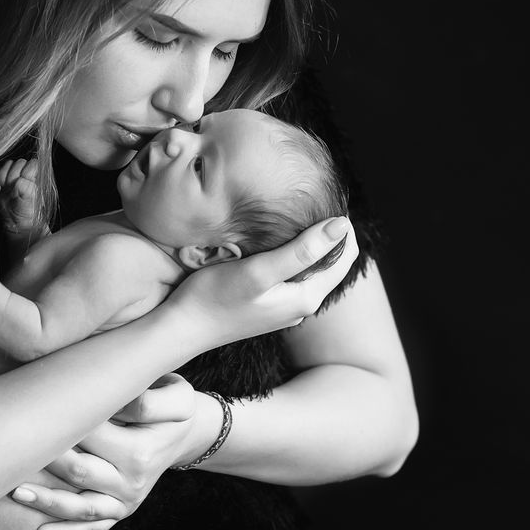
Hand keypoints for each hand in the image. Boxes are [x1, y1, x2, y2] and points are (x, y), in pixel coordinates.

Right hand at [0, 157, 45, 236]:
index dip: (25, 170)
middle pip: (17, 162)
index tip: (20, 181)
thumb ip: (26, 189)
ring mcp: (13, 176)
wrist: (17, 222)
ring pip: (6, 165)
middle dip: (12, 175)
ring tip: (5, 189)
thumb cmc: (27, 212)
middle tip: (11, 188)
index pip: (32, 163)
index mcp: (36, 177)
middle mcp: (25, 174)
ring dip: (2, 177)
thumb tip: (19, 180)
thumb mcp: (29, 201)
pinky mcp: (2, 180)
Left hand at [9, 373, 199, 529]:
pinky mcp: (121, 513)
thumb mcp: (175, 394)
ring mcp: (126, 502)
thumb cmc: (173, 404)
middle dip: (44, 459)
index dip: (64, 421)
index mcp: (141, 451)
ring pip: (78, 507)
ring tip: (14, 491)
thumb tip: (108, 398)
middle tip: (12, 444)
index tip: (37, 407)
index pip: (92, 436)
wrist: (186, 433)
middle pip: (79, 472)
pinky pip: (89, 528)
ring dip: (44, 501)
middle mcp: (132, 482)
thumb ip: (146, 398)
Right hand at [167, 216, 357, 346]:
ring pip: (312, 270)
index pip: (346, 257)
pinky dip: (295, 256)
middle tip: (314, 202)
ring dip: (312, 244)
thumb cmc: (215, 297)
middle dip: (329, 235)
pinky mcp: (269, 306)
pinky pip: (294, 276)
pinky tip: (279, 241)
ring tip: (300, 216)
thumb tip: (342, 226)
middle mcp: (301, 306)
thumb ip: (302, 251)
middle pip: (332, 263)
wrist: (182, 328)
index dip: (342, 228)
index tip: (328, 200)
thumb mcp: (259, 270)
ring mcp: (285, 308)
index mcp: (306, 298)